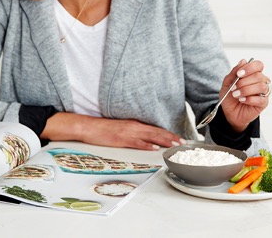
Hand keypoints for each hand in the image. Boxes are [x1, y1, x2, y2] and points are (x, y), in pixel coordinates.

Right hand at [43, 112, 181, 150]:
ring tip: (174, 145)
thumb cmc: (104, 129)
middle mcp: (134, 126)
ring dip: (163, 140)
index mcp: (135, 123)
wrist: (89, 127)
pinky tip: (154, 148)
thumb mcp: (123, 128)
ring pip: (150, 136)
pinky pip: (136, 142)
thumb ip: (135, 131)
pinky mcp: (121, 139)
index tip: (179, 138)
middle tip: (183, 142)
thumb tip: (148, 139)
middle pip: (156, 131)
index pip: (155, 128)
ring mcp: (128, 132)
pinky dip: (146, 145)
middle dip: (170, 137)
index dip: (168, 133)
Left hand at [219, 58, 270, 131]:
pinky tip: (242, 100)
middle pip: (258, 76)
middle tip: (234, 88)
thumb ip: (234, 72)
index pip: (258, 65)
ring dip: (246, 90)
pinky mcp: (264, 103)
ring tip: (236, 95)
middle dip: (244, 82)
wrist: (229, 112)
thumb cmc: (230, 96)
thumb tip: (243, 61)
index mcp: (253, 74)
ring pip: (261, 86)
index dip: (249, 68)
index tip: (239, 74)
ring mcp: (263, 92)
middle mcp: (261, 81)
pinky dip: (249, 99)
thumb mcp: (227, 82)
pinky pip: (261, 99)